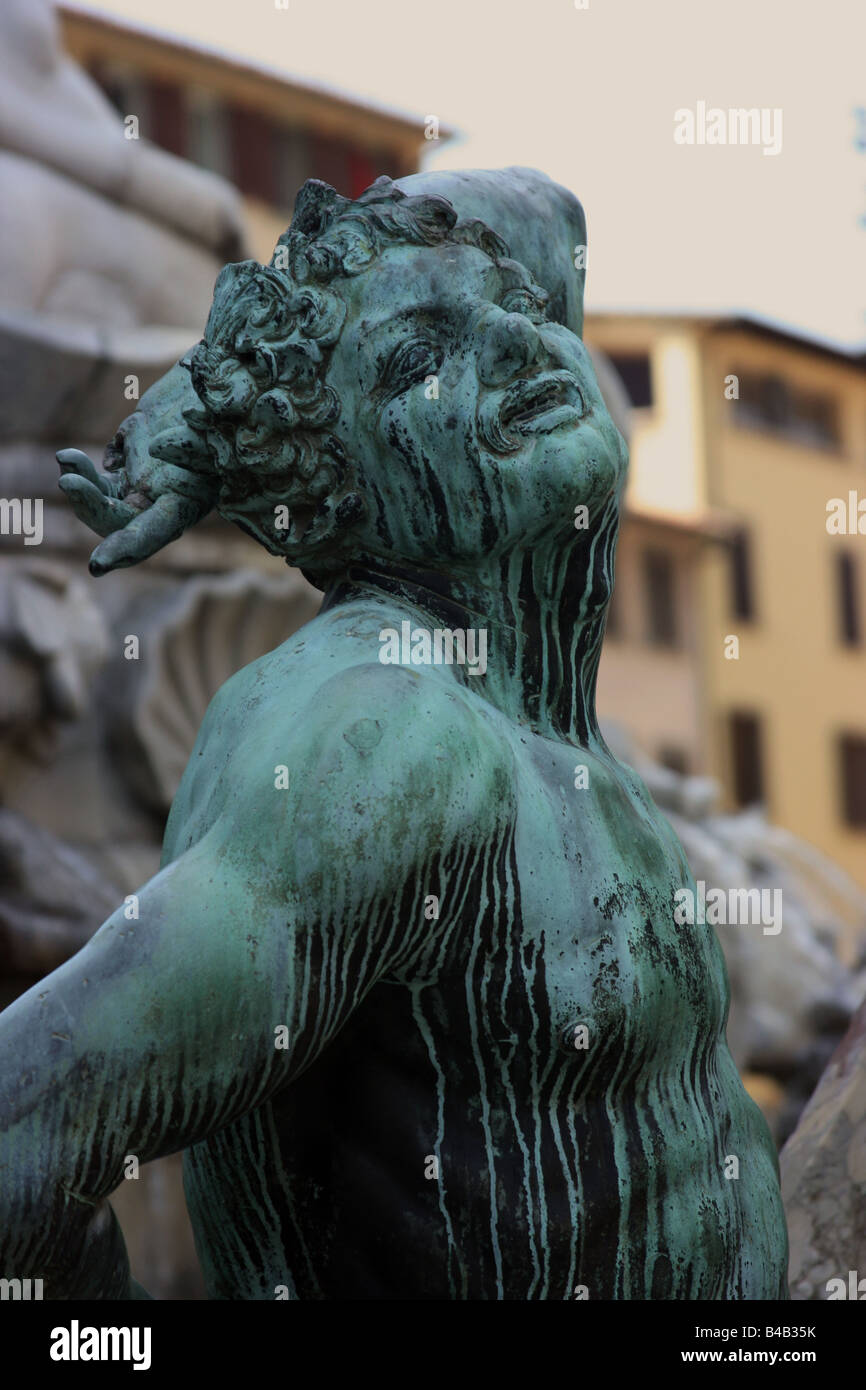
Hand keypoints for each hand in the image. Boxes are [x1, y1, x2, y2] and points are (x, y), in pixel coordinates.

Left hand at [57, 364, 217, 575]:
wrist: (207, 386)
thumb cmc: (218, 404)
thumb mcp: (209, 420)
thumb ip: (188, 440)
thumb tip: (153, 447)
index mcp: (189, 500)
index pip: (155, 532)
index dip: (127, 548)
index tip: (96, 563)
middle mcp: (165, 504)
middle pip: (121, 524)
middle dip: (92, 508)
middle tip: (68, 482)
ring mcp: (144, 490)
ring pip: (103, 507)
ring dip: (81, 489)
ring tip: (67, 459)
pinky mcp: (128, 473)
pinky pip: (96, 485)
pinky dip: (80, 472)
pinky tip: (66, 457)